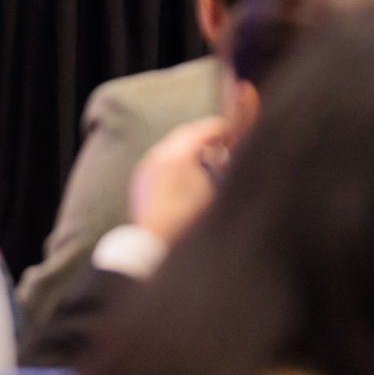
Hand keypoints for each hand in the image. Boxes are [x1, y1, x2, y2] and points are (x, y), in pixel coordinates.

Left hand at [130, 115, 228, 244]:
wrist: (155, 245)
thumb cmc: (189, 222)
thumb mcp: (213, 193)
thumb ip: (220, 168)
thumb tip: (223, 156)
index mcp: (178, 156)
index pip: (202, 130)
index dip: (220, 128)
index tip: (231, 130)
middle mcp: (159, 155)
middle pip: (185, 134)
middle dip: (205, 136)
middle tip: (222, 141)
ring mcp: (147, 165)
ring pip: (172, 145)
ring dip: (190, 146)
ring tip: (208, 157)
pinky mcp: (142, 177)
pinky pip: (162, 158)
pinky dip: (177, 157)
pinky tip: (189, 171)